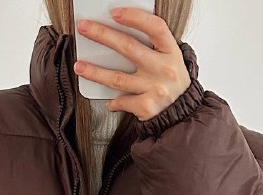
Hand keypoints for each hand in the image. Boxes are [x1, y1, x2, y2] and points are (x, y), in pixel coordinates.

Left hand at [73, 6, 190, 121]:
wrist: (182, 113)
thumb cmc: (171, 82)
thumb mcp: (169, 59)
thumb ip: (151, 47)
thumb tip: (118, 33)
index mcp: (171, 52)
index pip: (155, 27)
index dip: (135, 17)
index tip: (114, 13)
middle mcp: (164, 69)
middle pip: (129, 48)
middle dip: (103, 35)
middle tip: (84, 28)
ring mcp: (155, 89)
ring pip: (118, 78)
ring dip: (95, 72)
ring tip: (80, 66)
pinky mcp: (147, 107)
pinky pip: (122, 101)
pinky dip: (113, 101)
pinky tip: (109, 101)